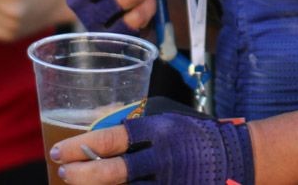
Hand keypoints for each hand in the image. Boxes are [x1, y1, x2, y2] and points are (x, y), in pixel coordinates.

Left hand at [51, 112, 253, 184]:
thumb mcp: (170, 119)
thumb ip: (141, 127)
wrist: (238, 157)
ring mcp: (170, 182)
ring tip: (76, 184)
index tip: (59, 151)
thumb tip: (99, 137)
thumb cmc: (196, 135)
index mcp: (161, 130)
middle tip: (63, 172)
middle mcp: (164, 158)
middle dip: (81, 175)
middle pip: (113, 172)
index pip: (113, 139)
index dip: (81, 146)